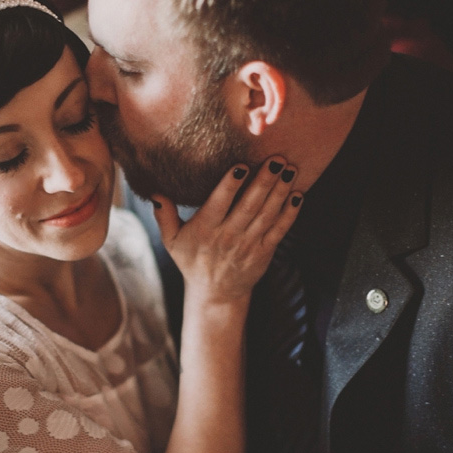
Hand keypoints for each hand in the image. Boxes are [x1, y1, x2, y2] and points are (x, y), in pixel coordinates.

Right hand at [152, 158, 301, 305]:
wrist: (215, 293)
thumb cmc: (192, 260)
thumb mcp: (172, 240)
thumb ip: (164, 215)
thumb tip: (155, 191)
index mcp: (205, 230)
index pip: (218, 203)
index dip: (230, 185)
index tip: (241, 165)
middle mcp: (228, 237)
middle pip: (248, 206)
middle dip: (264, 182)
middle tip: (276, 159)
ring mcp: (248, 245)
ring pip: (267, 215)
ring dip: (280, 192)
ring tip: (289, 170)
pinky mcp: (264, 252)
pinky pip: (279, 230)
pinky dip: (290, 213)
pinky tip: (297, 195)